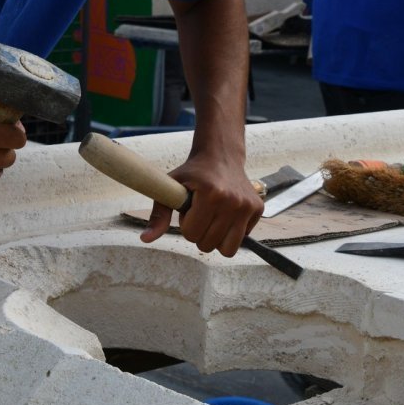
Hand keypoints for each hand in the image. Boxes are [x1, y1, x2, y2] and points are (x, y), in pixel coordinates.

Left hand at [140, 152, 261, 256]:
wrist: (221, 155)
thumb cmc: (193, 173)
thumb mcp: (171, 188)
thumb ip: (158, 214)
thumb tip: (145, 239)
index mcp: (211, 193)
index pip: (192, 234)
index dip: (186, 224)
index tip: (189, 209)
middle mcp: (233, 201)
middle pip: (209, 244)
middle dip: (200, 233)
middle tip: (200, 213)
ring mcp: (248, 206)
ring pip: (228, 249)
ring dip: (216, 239)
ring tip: (212, 219)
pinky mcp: (258, 209)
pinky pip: (242, 239)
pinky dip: (231, 232)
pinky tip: (226, 214)